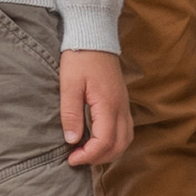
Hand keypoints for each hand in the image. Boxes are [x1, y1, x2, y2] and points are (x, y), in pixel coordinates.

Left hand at [60, 49, 130, 167]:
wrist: (94, 36)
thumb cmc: (80, 59)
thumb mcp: (69, 84)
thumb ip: (70, 113)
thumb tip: (72, 140)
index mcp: (108, 105)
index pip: (104, 142)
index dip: (88, 156)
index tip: (71, 158)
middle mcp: (121, 108)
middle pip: (119, 146)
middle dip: (98, 158)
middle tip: (77, 159)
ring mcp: (124, 105)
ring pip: (125, 140)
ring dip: (109, 152)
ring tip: (87, 153)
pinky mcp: (122, 102)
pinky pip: (125, 130)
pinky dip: (114, 142)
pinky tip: (98, 141)